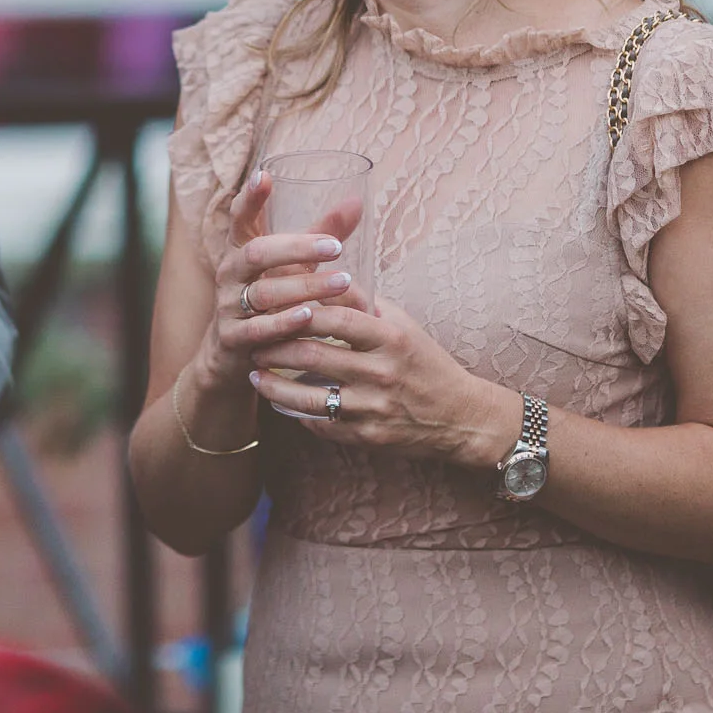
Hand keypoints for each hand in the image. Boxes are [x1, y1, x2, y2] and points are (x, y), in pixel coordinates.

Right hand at [192, 168, 361, 394]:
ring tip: (342, 283)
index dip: (250, 198)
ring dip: (305, 287)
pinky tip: (309, 318)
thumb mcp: (290, 265)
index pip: (240, 216)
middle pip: (257, 252)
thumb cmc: (270, 298)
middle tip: (335, 247)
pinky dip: (284, 323)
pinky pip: (258, 328)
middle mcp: (230, 272)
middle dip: (297, 248)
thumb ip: (320, 234)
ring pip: (265, 292)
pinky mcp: (233, 338)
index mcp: (240, 248)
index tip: (265, 176)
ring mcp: (228, 305)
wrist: (234, 354)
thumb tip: (358, 201)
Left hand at [246, 296, 512, 466]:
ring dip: (275, 386)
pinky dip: (297, 413)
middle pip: (314, 356)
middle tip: (252, 341)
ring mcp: (373, 408)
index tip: (273, 306)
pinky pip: (322, 424)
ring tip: (256, 375)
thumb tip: (324, 275)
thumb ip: (364, 303)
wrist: (460, 417)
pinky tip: (280, 402)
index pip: (334, 319)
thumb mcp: (402, 325)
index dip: (299, 311)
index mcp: (391, 338)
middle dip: (276, 348)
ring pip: (310, 397)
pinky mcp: (368, 437)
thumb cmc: (425, 362)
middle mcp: (381, 373)